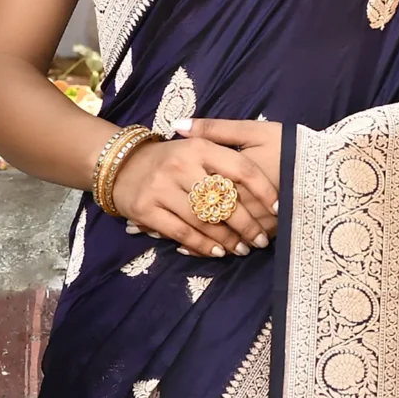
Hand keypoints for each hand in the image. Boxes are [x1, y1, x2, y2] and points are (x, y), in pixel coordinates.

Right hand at [115, 115, 282, 256]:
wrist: (120, 163)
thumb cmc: (170, 159)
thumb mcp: (197, 146)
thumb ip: (226, 156)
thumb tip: (264, 176)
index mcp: (199, 147)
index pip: (240, 168)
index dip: (263, 190)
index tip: (278, 207)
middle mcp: (180, 164)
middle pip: (224, 200)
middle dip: (247, 224)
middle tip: (261, 239)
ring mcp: (161, 186)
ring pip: (204, 220)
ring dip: (227, 239)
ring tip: (242, 249)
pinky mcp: (145, 208)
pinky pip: (182, 232)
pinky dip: (202, 245)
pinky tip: (217, 252)